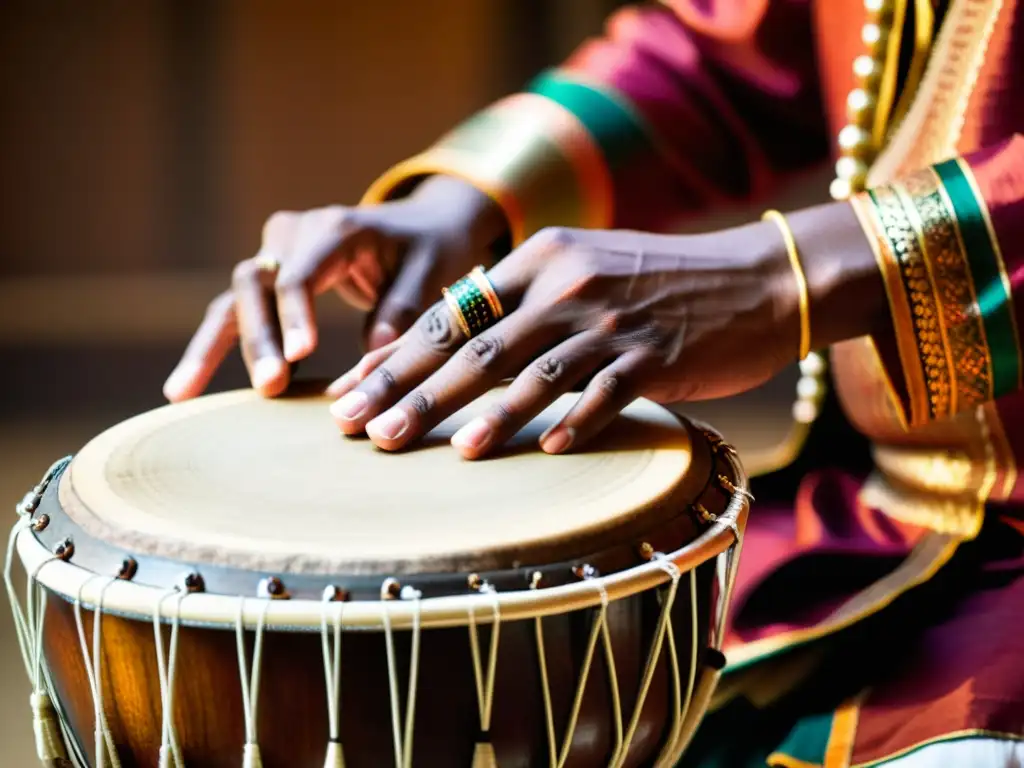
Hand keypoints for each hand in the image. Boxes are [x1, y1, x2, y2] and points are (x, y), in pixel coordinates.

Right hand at [163, 175, 505, 401]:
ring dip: (214, 346)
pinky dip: (212, 348)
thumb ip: (405, 306)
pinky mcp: (270, 281)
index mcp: (335, 228)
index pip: (301, 272)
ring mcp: (275, 256)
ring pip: (233, 299)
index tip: (302, 355)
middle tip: (269, 386)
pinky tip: (183, 390)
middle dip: (258, 337)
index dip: (296, 314)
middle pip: (256, 284)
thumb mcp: (432, 269)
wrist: (421, 226)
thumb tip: (375, 354)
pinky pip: (234, 314)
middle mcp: (294, 235)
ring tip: (182, 392)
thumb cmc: (431, 249)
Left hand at [327, 203, 883, 458]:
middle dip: (412, 391)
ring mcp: (611, 321)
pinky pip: (605, 393)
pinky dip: (573, 422)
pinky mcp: (656, 355)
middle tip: (363, 429)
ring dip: (482, 416)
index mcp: (540, 259)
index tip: (351, 394)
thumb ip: (523, 301)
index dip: (395, 357)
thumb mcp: (583, 268)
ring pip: (533, 372)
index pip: (450, 314)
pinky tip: (543, 451)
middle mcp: (567, 285)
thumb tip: (456, 342)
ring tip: (441, 451)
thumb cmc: (659, 282)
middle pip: (475, 346)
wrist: (756, 278)